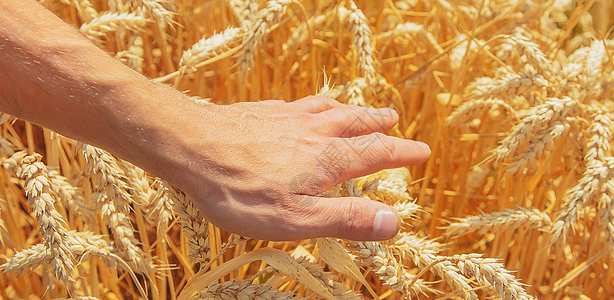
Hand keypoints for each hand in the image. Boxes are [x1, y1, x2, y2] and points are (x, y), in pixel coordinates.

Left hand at [144, 96, 429, 240]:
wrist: (191, 147)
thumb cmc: (241, 191)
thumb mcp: (297, 219)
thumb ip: (345, 219)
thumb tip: (393, 222)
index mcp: (328, 160)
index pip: (376, 154)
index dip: (401, 153)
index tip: (422, 151)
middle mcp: (314, 132)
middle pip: (355, 124)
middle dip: (378, 124)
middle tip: (394, 120)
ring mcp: (287, 118)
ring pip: (329, 110)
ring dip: (351, 110)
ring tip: (360, 110)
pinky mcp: (262, 112)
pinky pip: (298, 105)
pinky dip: (315, 104)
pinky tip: (306, 107)